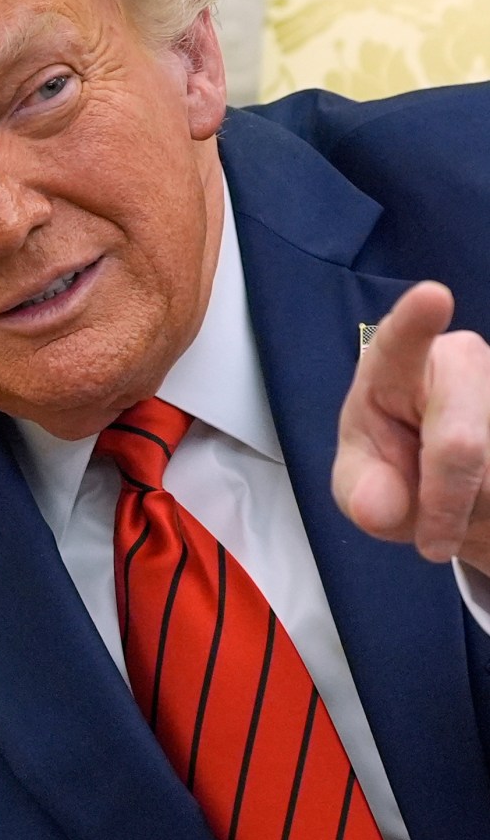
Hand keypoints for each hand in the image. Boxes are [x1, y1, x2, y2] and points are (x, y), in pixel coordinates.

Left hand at [332, 280, 489, 574]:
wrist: (453, 489)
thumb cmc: (394, 471)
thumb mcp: (362, 488)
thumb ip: (363, 493)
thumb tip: (378, 507)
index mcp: (395, 369)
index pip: (400, 344)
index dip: (415, 322)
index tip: (431, 297)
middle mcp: (462, 360)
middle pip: (462, 442)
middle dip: (445, 502)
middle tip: (431, 542)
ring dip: (478, 509)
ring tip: (458, 509)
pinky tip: (486, 502)